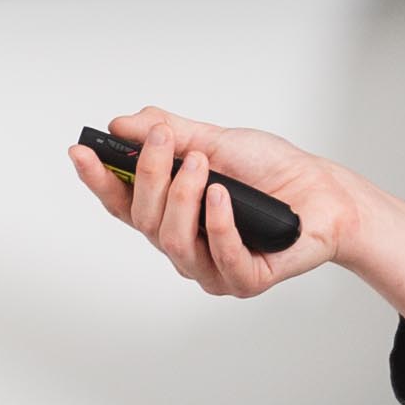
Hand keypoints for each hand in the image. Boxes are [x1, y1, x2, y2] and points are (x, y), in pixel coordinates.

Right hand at [73, 105, 352, 301]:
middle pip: (143, 219)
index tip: (81, 150)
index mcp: (171, 213)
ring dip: (183, 196)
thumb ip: (171, 133)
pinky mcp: (244, 280)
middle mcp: (184, 244)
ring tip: (203, 165)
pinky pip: (220, 258)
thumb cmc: (272, 170)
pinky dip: (217, 225)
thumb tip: (124, 124)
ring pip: (172, 241)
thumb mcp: (216, 141)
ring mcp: (211, 267)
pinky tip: (222, 198)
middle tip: (167, 140)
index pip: (122, 202)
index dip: (98, 179)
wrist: (324, 191)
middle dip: (149, 175)